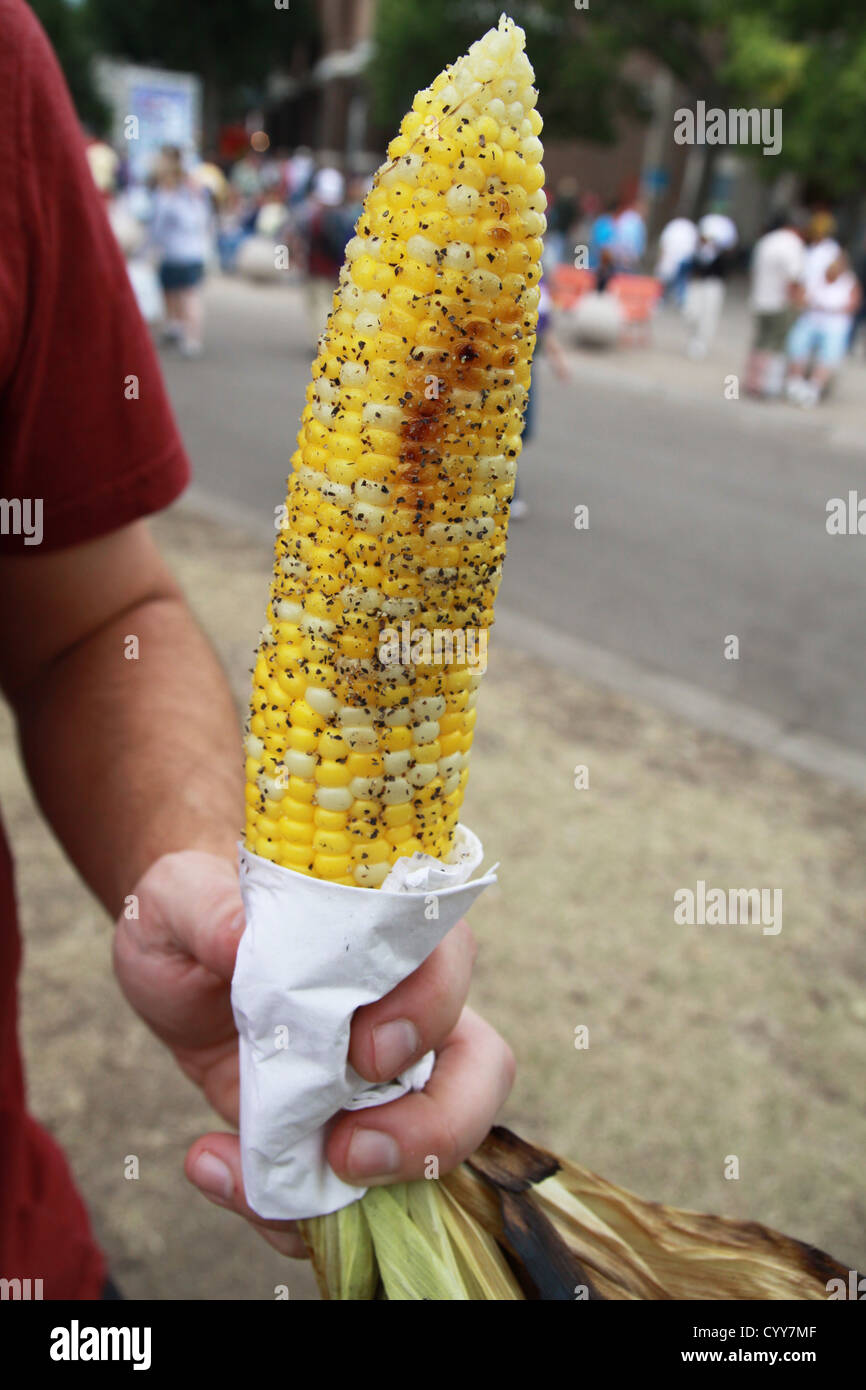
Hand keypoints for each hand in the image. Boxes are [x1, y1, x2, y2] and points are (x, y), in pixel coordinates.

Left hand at [113, 849, 513, 1257]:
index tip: (365, 1052)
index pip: (448, 960)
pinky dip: (297, 1213)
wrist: (173, 968)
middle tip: (352, 1153)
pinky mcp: (339, 1135)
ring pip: (438, 1145)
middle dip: (438, 1126)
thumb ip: (206, 913)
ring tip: (283, 1194)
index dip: (426, 1010)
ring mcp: (380, 1082)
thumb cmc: (193, 911)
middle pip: (480, 1067)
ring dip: (378, 1188)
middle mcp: (404, 1007)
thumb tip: (244, 943)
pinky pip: (353, 1199)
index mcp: (382, 932)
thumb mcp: (176, 900)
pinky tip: (218, 1169)